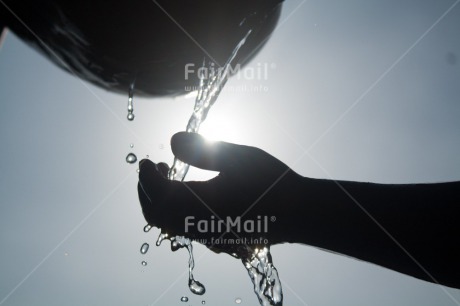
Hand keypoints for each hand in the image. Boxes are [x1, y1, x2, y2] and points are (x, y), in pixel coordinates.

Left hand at [138, 132, 302, 254]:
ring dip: (161, 199)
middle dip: (147, 191)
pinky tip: (188, 190)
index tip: (144, 161)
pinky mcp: (216, 235)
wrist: (300, 213)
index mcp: (199, 206)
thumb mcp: (238, 157)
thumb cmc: (271, 183)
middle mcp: (199, 225)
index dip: (145, 178)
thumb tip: (172, 140)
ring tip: (167, 174)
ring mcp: (207, 234)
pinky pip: (184, 226)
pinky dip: (175, 208)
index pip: (157, 196)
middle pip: (157, 215)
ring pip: (169, 223)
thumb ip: (203, 149)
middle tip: (152, 167)